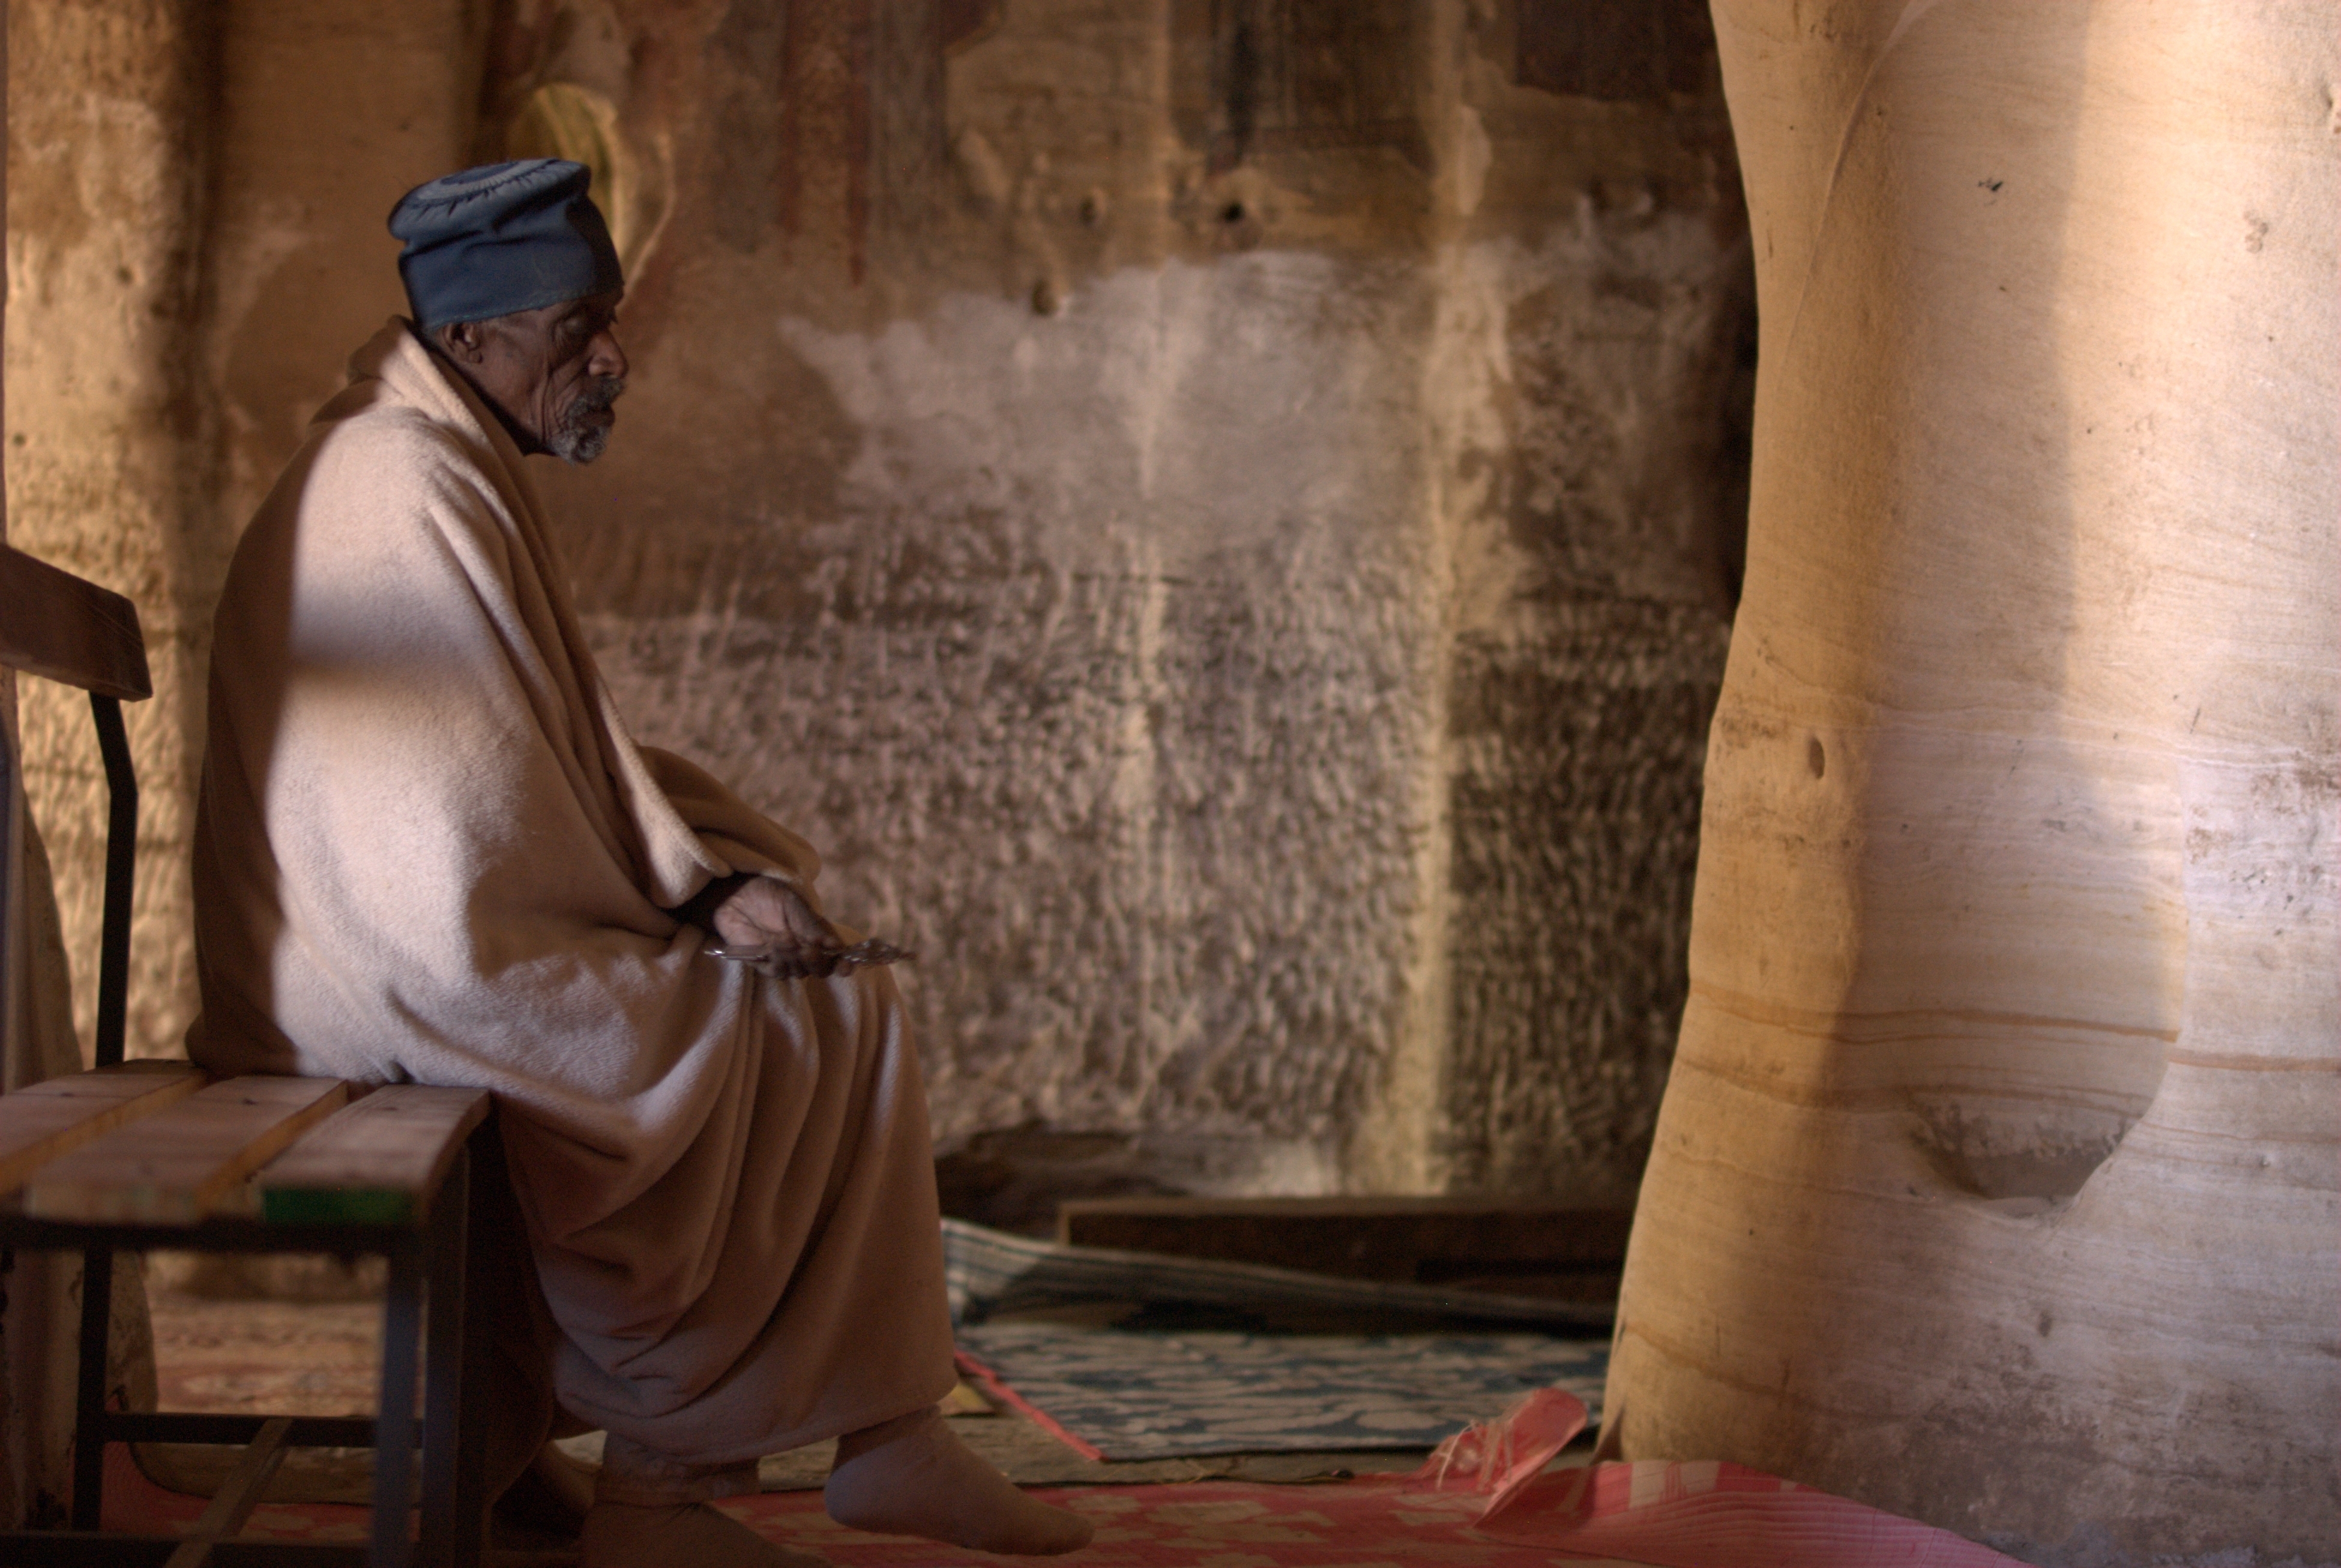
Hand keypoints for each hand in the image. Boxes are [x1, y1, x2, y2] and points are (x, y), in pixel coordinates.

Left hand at [708, 879, 847, 979]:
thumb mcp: (793, 904)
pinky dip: (778, 962)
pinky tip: (771, 946)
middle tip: (808, 950)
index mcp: (817, 935)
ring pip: (799, 972)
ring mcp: (785, 959)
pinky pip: (778, 972)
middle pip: (820, 969)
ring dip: (794, 959)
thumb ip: (811, 925)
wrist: (734, 895)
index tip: (846, 967)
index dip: (843, 963)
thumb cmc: (766, 894)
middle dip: (817, 963)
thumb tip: (834, 946)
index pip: (836, 955)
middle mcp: (804, 950)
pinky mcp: (765, 965)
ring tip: (783, 939)